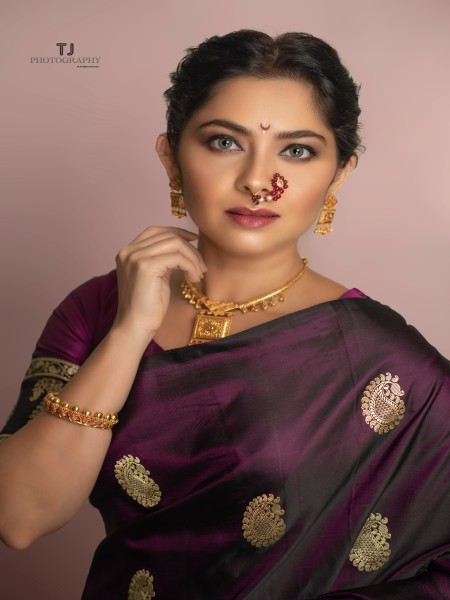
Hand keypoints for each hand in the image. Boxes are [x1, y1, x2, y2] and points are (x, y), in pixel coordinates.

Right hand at [112, 226, 206, 343]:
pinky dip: (191, 266)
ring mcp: (136, 257)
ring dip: (193, 257)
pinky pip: (178, 258)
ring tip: (199, 274)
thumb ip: (163, 259)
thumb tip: (184, 246)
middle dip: (189, 249)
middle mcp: (129, 251)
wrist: (135, 327)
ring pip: (175, 244)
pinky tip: (194, 278)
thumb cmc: (147, 306)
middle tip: (201, 266)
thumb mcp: (156, 276)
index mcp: (128, 252)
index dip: (176, 232)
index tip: (193, 239)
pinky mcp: (146, 267)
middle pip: (167, 236)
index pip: (155, 230)